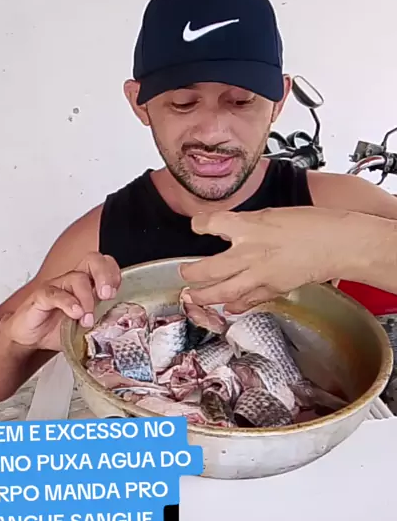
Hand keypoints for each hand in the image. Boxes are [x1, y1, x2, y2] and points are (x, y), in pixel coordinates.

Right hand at [2, 252, 120, 350]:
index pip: (104, 265)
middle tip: (107, 295)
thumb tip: (120, 329)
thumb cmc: (54, 328)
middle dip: (104, 275)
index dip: (113, 273)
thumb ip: (100, 324)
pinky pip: (55, 293)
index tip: (117, 292)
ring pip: (76, 278)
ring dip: (87, 298)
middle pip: (92, 260)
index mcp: (86, 285)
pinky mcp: (41, 296)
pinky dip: (68, 302)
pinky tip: (75, 313)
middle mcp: (72, 281)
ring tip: (87, 319)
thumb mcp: (83, 328)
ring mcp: (57, 286)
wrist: (28, 338)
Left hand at [179, 207, 352, 311]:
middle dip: (191, 273)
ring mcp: (259, 274)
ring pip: (223, 291)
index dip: (199, 225)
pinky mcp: (273, 289)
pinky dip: (235, 305)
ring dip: (204, 296)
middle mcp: (249, 252)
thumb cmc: (310, 224)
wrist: (335, 243)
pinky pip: (247, 300)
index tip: (196, 226)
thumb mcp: (270, 214)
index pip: (210, 224)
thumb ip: (246, 225)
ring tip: (193, 297)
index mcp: (248, 226)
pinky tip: (228, 307)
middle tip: (184, 273)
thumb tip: (228, 231)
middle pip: (208, 268)